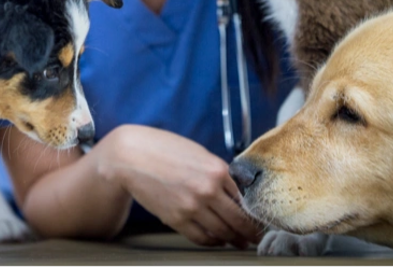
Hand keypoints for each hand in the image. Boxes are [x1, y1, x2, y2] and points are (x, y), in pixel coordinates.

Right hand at [98, 125, 263, 247]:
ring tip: (240, 242)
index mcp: (217, 170)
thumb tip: (237, 192)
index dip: (256, 212)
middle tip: (257, 238)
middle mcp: (208, 190)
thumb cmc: (164, 150)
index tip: (261, 219)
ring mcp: (192, 207)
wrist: (131, 156)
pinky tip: (217, 240)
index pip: (246, 198)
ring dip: (234, 240)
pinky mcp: (176, 219)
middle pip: (239, 220)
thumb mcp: (199, 154)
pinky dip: (213, 242)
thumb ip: (219, 172)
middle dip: (251, 232)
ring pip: (222, 232)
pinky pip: (202, 238)